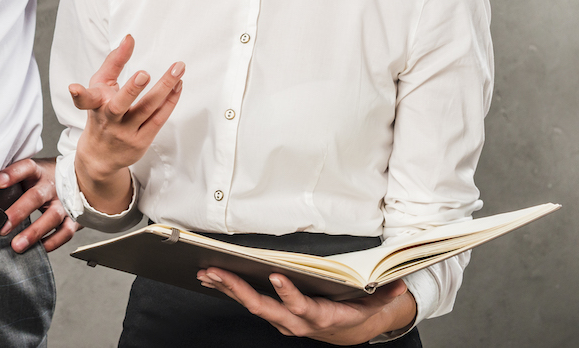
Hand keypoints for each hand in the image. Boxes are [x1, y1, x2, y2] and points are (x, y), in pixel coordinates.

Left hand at [0, 157, 77, 252]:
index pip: (26, 167)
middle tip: (3, 227)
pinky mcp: (74, 217)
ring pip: (52, 216)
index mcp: (38, 171)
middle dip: (19, 213)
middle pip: (36, 197)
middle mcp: (52, 186)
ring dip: (34, 232)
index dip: (13, 174)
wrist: (76, 177)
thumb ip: (13, 181)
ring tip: (17, 245)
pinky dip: (53, 241)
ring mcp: (64, 202)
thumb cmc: (44, 179)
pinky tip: (40, 248)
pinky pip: (66, 231)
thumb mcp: (30, 173)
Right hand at [69, 34, 183, 213]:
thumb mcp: (100, 86)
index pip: (84, 100)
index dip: (78, 94)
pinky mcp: (141, 141)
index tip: (73, 88)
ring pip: (146, 110)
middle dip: (131, 89)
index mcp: (94, 105)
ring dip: (164, 89)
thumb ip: (114, 62)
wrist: (100, 155)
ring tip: (178, 69)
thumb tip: (129, 37)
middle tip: (144, 74)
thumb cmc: (101, 111)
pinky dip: (169, 101)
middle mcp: (108, 119)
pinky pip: (158, 119)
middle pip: (120, 105)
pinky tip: (177, 86)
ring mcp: (125, 132)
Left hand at [198, 269, 417, 343]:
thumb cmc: (360, 312)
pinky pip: (250, 303)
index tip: (276, 277)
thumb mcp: (376, 305)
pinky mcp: (275, 315)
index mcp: (321, 317)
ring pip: (253, 306)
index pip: (302, 307)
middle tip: (218, 272)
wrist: (352, 332)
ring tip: (207, 273)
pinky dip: (231, 291)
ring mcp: (283, 320)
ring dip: (229, 290)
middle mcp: (298, 322)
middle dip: (240, 290)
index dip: (289, 294)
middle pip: (265, 308)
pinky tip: (213, 278)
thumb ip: (384, 294)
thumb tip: (397, 283)